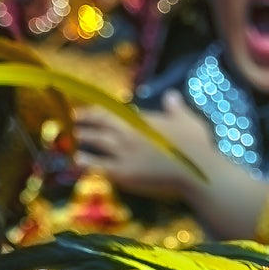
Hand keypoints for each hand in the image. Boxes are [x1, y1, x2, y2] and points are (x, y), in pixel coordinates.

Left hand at [73, 94, 215, 198]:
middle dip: (82, 122)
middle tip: (70, 123)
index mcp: (140, 119)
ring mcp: (124, 153)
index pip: (109, 111)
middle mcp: (128, 132)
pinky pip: (98, 166)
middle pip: (97, 124)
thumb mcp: (188, 120)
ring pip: (94, 142)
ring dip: (81, 139)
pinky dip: (86, 163)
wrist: (198, 171)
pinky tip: (76, 161)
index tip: (81, 111)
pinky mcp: (124, 173)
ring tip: (70, 139)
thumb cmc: (197, 146)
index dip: (91, 111)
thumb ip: (175, 108)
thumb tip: (171, 96)